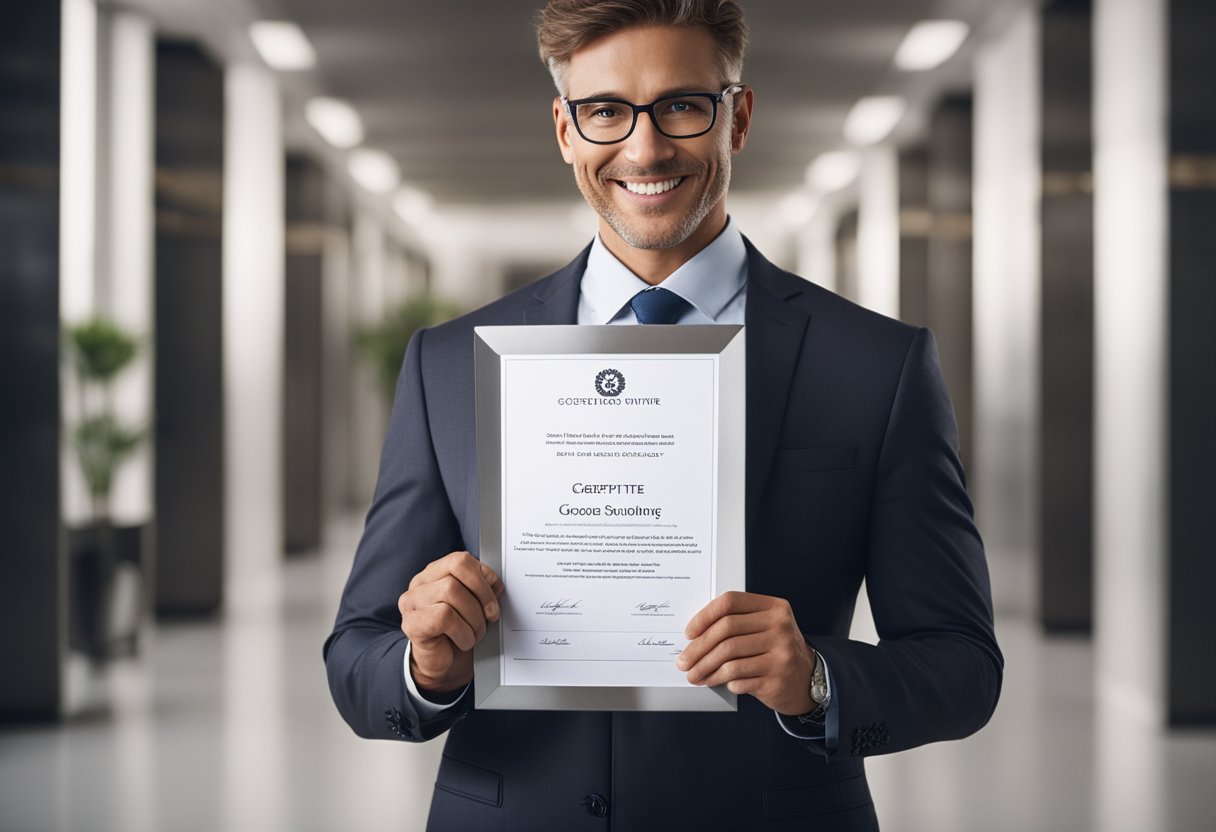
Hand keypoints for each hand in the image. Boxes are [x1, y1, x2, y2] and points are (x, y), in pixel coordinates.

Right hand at [398, 551, 504, 693]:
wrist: (443, 665)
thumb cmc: (459, 631)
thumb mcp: (474, 604)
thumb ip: (482, 588)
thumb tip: (497, 584)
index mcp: (435, 573)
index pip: (460, 560)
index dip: (483, 576)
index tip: (497, 593)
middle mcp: (419, 584)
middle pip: (456, 574)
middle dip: (482, 596)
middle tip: (491, 616)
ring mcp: (411, 603)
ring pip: (450, 592)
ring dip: (473, 618)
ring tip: (476, 633)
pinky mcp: (411, 624)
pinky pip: (443, 617)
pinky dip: (462, 632)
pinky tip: (464, 641)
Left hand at [677, 591, 815, 715]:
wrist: (807, 679)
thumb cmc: (776, 650)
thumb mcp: (765, 627)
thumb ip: (737, 622)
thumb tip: (694, 636)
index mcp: (774, 607)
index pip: (730, 603)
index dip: (704, 617)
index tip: (689, 633)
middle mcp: (780, 626)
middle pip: (726, 631)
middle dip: (698, 649)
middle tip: (684, 661)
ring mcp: (781, 653)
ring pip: (729, 658)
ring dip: (705, 669)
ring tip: (695, 675)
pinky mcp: (777, 678)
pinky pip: (739, 678)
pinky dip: (722, 681)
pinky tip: (716, 682)